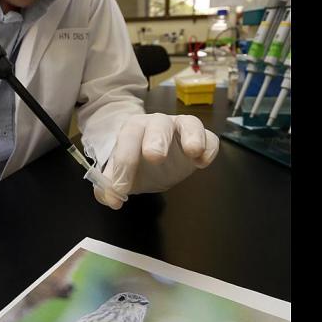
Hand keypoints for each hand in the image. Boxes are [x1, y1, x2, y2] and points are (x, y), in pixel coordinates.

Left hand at [94, 113, 218, 208]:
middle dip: (157, 138)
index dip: (124, 162)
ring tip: (193, 152)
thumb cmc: (137, 163)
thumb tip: (111, 198)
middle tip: (154, 157)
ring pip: (190, 122)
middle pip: (159, 123)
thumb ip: (110, 185)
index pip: (128, 139)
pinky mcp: (202, 139)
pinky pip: (210, 137)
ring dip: (192, 135)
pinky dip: (209, 148)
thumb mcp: (122, 175)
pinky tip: (202, 164)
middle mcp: (158, 124)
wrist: (155, 158)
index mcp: (135, 129)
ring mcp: (182, 129)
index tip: (121, 188)